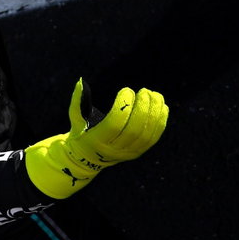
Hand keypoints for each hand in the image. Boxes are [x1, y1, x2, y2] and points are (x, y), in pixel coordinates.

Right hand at [24, 79, 168, 198]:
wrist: (88, 158)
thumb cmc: (82, 132)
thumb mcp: (76, 118)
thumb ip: (78, 100)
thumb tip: (81, 81)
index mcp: (96, 140)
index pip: (114, 124)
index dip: (123, 106)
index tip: (126, 90)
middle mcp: (113, 149)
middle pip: (134, 130)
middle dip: (143, 108)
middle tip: (145, 91)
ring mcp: (127, 153)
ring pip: (146, 134)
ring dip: (154, 113)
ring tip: (155, 95)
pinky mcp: (138, 153)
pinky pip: (154, 138)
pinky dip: (160, 121)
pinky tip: (162, 106)